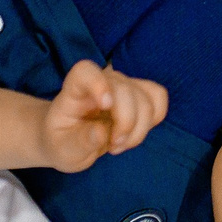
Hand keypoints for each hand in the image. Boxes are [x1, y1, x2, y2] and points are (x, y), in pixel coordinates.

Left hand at [39, 61, 167, 170]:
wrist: (71, 139)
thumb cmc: (63, 141)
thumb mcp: (63, 149)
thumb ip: (80, 141)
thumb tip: (101, 133)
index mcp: (75, 90)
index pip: (85, 72)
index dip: (98, 83)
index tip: (105, 105)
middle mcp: (102, 81)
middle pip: (126, 90)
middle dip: (127, 123)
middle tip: (113, 147)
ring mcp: (123, 85)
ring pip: (147, 99)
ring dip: (140, 129)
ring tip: (121, 144)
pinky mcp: (140, 94)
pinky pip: (158, 99)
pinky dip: (153, 120)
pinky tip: (135, 134)